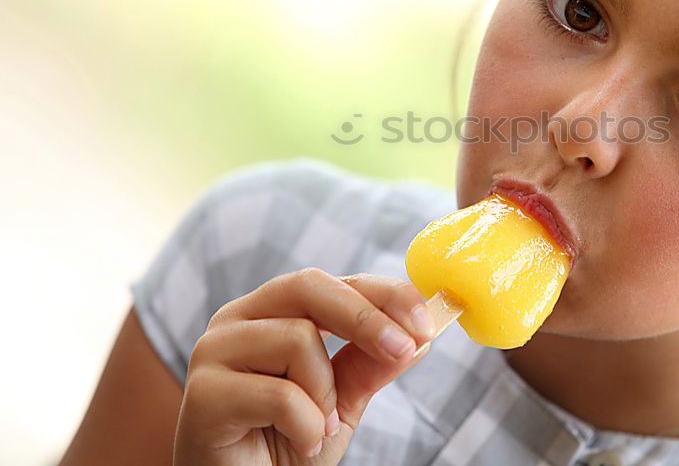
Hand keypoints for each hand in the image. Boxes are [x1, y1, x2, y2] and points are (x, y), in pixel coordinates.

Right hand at [173, 268, 436, 464]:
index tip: (427, 323)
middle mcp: (236, 320)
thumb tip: (420, 335)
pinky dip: (307, 426)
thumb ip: (371, 364)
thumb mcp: (342, 401)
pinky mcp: (202, 394)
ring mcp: (213, 352)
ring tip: (320, 427)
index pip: (331, 282)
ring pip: (297, 339)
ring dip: (326, 394)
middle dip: (366, 317)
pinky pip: (280, 394)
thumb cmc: (284, 447)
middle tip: (405, 350)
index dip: (384, 294)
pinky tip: (300, 443)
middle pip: (308, 286)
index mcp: (269, 312)